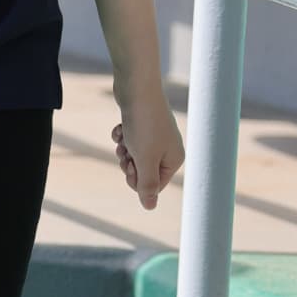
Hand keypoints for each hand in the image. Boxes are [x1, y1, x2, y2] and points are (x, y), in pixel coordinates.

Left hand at [112, 89, 183, 211]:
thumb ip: (147, 186)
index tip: (130, 166)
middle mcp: (168, 147)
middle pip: (142, 171)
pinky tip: (121, 126)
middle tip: (126, 152)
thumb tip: (149, 207)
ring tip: (123, 137)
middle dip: (129, 163)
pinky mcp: (142, 123)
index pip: (154, 186)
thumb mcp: (144, 160)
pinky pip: (129, 138)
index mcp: (175, 159)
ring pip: (133, 155)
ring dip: (124, 149)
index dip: (137, 181)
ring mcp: (156, 135)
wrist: (136, 88)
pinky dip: (122, 135)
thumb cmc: (143, 125)